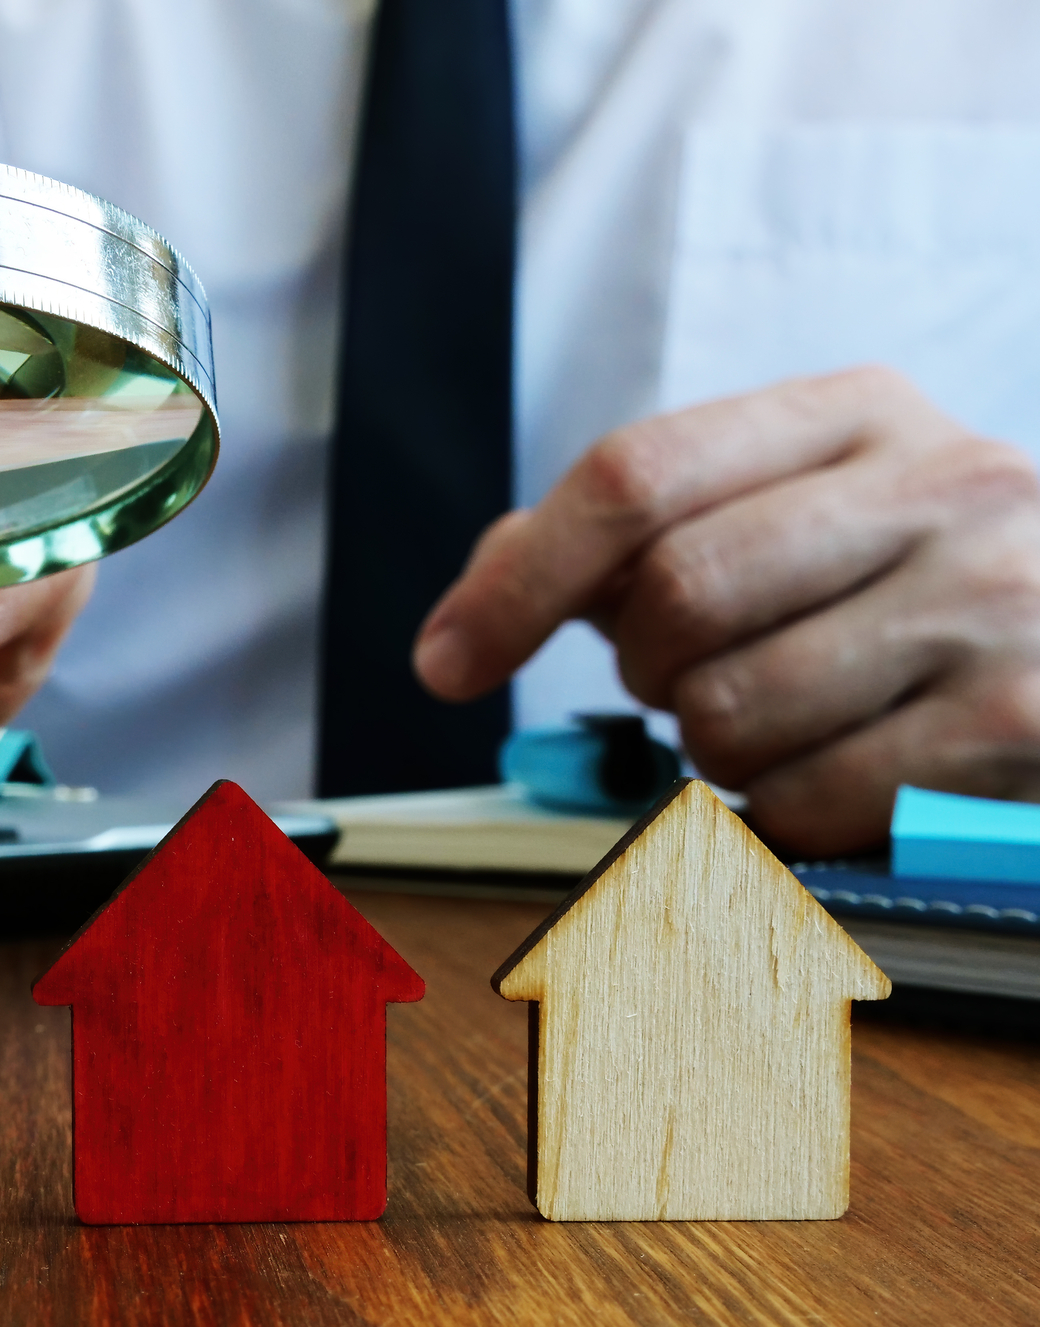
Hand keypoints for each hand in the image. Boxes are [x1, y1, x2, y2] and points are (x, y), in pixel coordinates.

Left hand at [413, 366, 1039, 853]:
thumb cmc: (907, 582)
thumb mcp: (792, 510)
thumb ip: (629, 537)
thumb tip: (472, 608)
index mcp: (857, 411)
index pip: (635, 473)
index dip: (518, 580)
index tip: (446, 662)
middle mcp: (943, 482)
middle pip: (674, 596)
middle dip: (646, 670)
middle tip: (692, 679)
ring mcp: (992, 601)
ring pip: (724, 715)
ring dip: (713, 751)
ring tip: (786, 719)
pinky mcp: (1016, 725)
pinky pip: (801, 803)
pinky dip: (781, 812)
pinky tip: (839, 771)